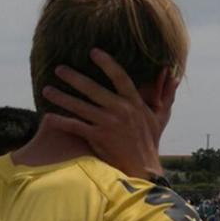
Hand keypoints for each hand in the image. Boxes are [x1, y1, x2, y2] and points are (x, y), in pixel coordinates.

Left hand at [41, 48, 171, 178]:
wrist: (143, 168)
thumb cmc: (151, 142)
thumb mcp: (161, 117)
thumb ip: (165, 95)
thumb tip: (173, 76)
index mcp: (134, 102)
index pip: (120, 76)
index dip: (106, 63)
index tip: (93, 52)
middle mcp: (120, 110)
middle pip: (93, 88)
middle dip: (74, 77)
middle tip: (59, 68)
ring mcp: (108, 123)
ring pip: (80, 106)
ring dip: (61, 97)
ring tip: (46, 89)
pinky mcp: (98, 138)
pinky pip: (75, 126)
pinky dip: (60, 121)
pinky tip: (47, 117)